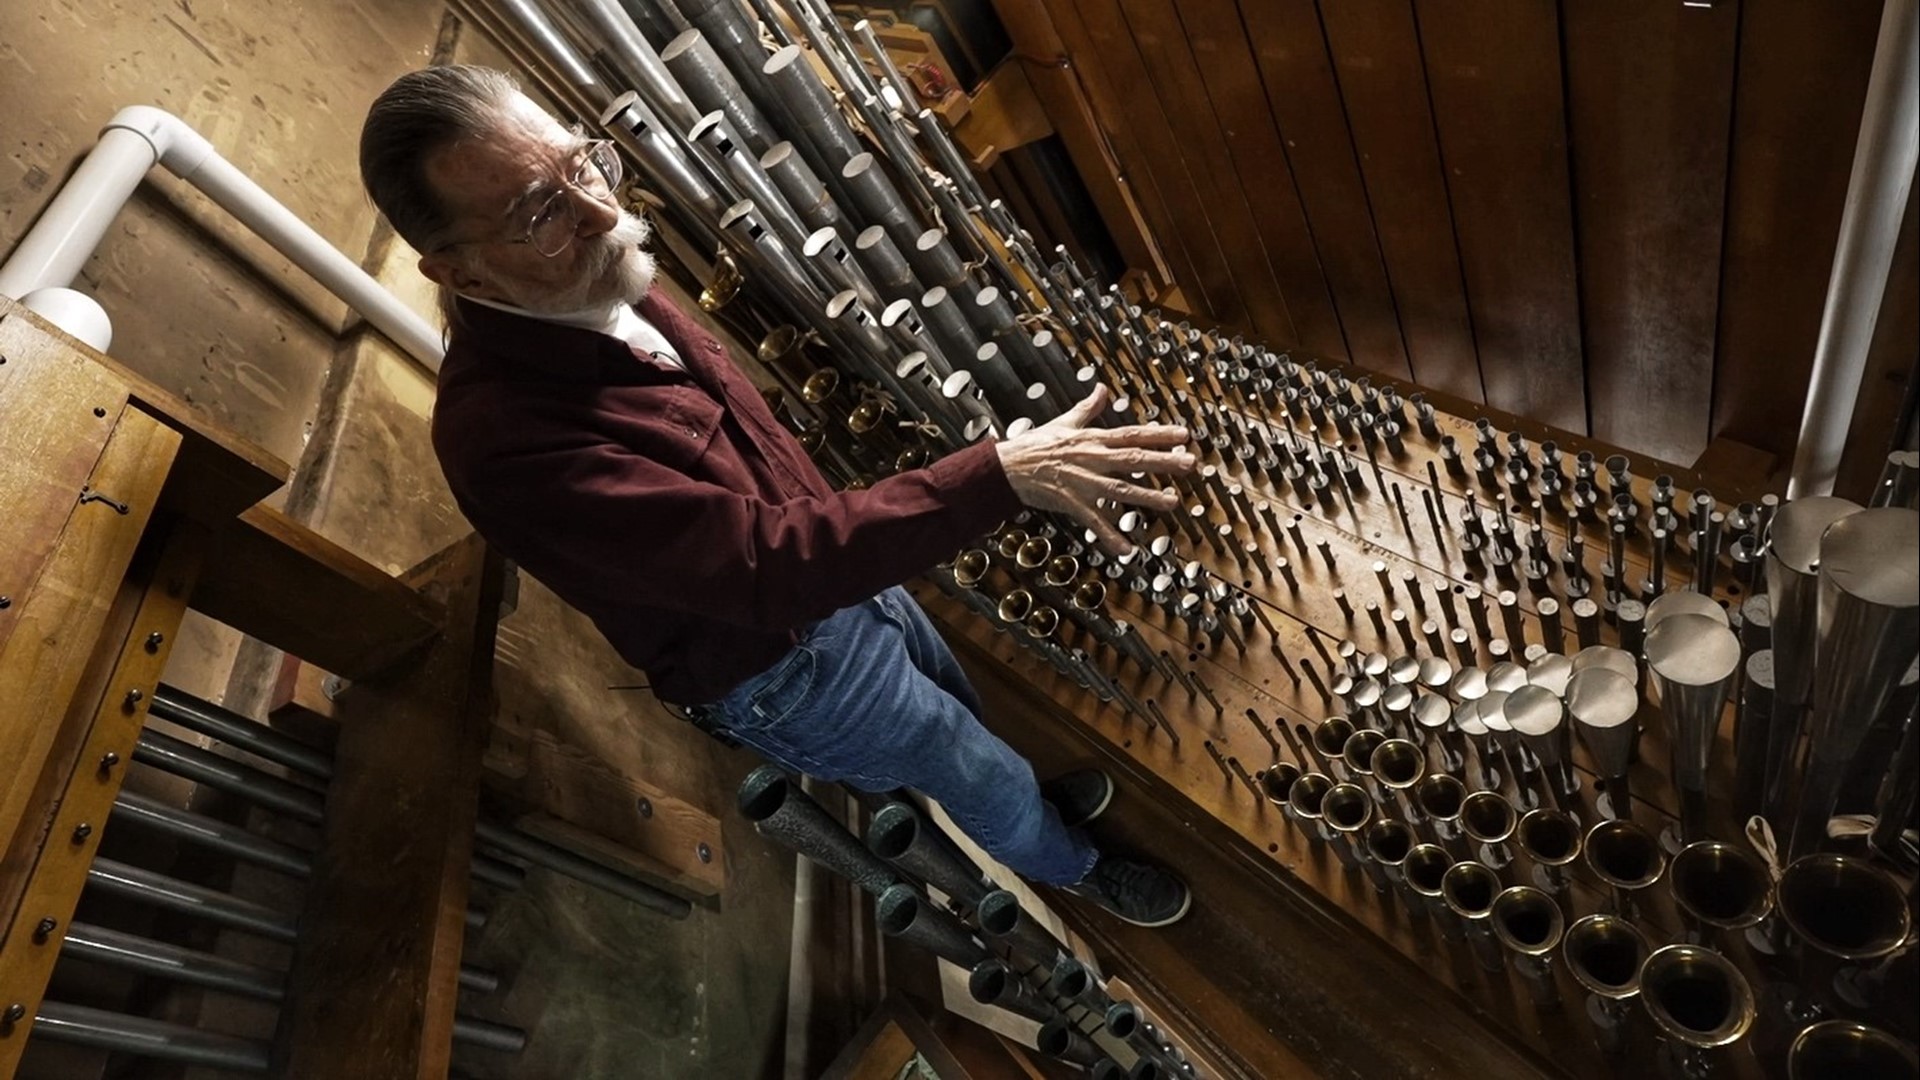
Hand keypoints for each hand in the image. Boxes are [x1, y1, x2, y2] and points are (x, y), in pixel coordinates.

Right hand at [996, 384, 1195, 554]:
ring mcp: (1084, 483)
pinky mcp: (1073, 504)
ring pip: (1121, 490)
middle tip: (1190, 463)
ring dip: (1147, 497)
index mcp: (1092, 439)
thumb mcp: (1064, 422)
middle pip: (1133, 460)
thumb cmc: (1035, 445)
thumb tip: (1101, 389)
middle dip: (1163, 462)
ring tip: (1172, 502)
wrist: (1007, 467)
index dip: (1159, 434)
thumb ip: (1087, 408)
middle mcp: (1092, 459)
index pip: (1132, 434)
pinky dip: (1110, 537)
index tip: (1184, 435)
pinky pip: (1095, 523)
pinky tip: (1127, 550)